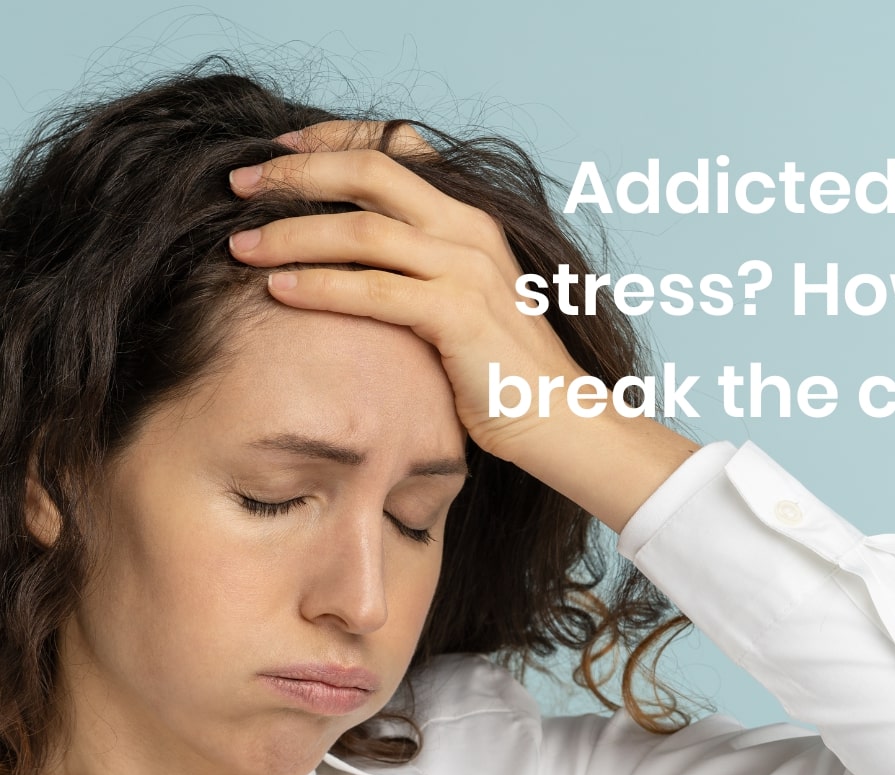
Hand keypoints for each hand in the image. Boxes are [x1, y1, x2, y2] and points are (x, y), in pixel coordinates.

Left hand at [228, 123, 698, 531]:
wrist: (559, 416)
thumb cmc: (500, 369)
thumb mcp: (462, 301)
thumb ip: (417, 267)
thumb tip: (351, 260)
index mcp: (469, 217)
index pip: (395, 149)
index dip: (329, 140)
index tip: (276, 152)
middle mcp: (470, 230)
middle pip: (370, 174)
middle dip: (295, 174)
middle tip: (238, 183)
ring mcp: (469, 270)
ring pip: (364, 231)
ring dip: (293, 233)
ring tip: (241, 245)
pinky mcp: (461, 316)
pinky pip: (376, 291)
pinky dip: (321, 287)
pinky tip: (279, 291)